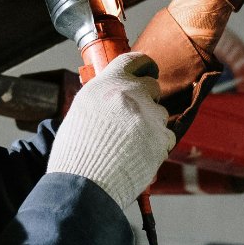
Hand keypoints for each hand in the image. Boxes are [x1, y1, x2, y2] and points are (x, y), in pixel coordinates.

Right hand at [46, 53, 174, 208]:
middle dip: (147, 98)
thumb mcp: (81, 112)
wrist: (85, 184)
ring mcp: (148, 115)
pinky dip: (157, 144)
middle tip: (135, 116)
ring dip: (151, 124)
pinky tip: (139, 155)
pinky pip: (167, 135)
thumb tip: (113, 94)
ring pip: (160, 112)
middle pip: (152, 86)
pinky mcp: (161, 137)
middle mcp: (130, 94)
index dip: (143, 64)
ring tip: (130, 144)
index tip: (147, 70)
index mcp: (106, 84)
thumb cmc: (76, 153)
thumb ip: (102, 97)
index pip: (133, 60)